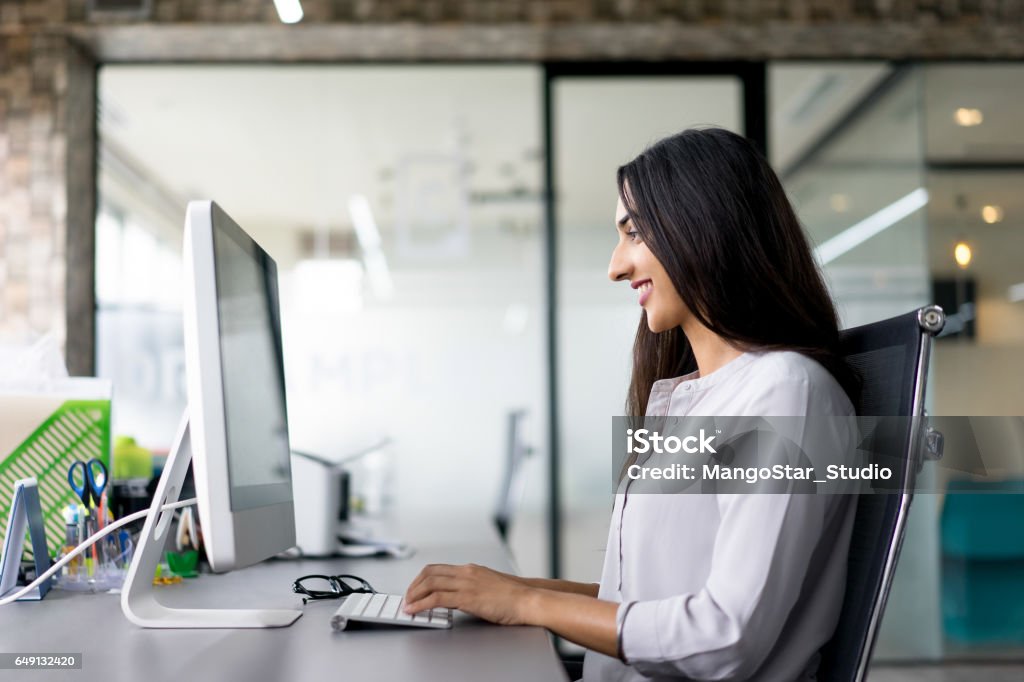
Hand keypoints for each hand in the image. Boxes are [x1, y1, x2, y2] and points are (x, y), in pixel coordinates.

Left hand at [403, 563, 534, 624]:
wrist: (528, 600)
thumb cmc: (513, 597)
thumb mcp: (488, 585)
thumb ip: (472, 587)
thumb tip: (457, 597)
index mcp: (470, 569)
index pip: (437, 568)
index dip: (421, 578)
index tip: (414, 589)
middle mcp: (466, 572)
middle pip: (429, 573)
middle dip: (413, 586)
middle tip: (407, 598)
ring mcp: (466, 583)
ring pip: (430, 583)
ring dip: (413, 595)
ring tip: (407, 605)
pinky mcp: (468, 597)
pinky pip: (437, 598)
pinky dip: (421, 604)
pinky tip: (415, 610)